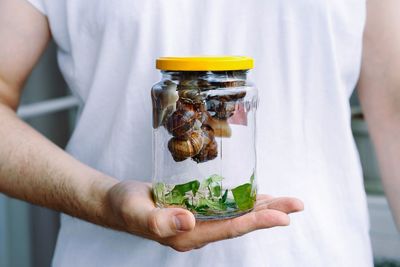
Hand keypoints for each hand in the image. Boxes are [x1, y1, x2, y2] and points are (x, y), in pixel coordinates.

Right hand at [107, 180, 303, 251]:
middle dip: (269, 214)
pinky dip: (242, 200)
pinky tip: (255, 196)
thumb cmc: (125, 207)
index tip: (282, 217)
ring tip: (286, 201)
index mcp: (187, 235)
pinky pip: (225, 206)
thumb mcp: (137, 212)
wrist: (119, 203)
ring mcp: (198, 220)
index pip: (228, 228)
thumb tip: (190, 221)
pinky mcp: (196, 208)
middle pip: (239, 222)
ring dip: (261, 207)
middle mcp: (198, 229)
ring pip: (235, 214)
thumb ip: (159, 221)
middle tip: (297, 205)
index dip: (256, 222)